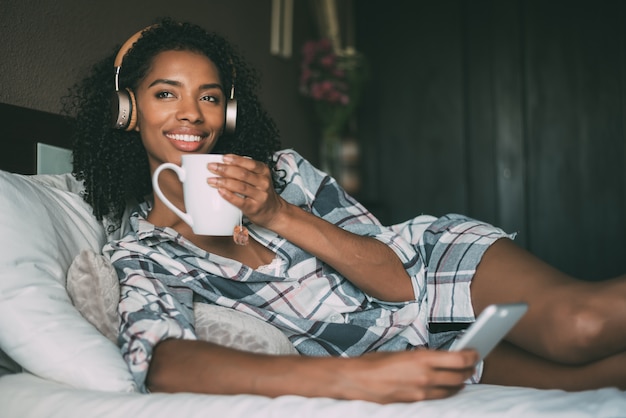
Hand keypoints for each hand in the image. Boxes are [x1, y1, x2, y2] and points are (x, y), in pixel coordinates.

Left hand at [207, 154, 285, 227]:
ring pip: (240, 186)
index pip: (249, 163)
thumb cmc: (262, 193)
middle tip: (212, 167)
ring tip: (211, 180)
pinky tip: (220, 191)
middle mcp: (263, 183)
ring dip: (223, 182)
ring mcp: (259, 196)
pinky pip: (239, 201)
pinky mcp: (253, 208)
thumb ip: (245, 170)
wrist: (273, 211)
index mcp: (263, 172)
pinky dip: (228, 195)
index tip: (223, 158)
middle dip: (225, 169)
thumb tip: (223, 164)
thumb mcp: (259, 178)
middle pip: (242, 174)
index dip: (235, 159)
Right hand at [335, 349, 478, 403]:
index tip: (475, 352)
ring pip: (452, 390)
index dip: (472, 356)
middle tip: (472, 364)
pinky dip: (446, 392)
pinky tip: (446, 388)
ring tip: (462, 376)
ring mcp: (421, 392)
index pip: (459, 359)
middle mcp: (425, 377)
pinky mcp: (415, 402)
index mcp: (422, 358)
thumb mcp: (402, 352)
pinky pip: (438, 398)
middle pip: (460, 377)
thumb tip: (437, 359)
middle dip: (469, 370)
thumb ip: (422, 357)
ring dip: (459, 383)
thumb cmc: (374, 363)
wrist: (356, 380)